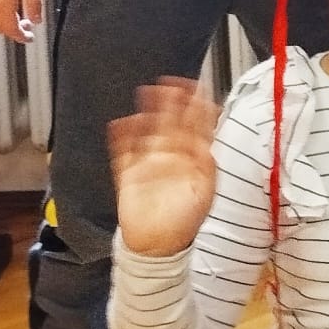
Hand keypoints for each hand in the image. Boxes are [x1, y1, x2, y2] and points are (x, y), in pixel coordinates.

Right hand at [107, 78, 220, 256]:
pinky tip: (121, 123)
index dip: (198, 106)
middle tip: (171, 82)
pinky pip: (124, 152)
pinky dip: (122, 137)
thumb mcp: (204, 191)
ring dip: (149, 112)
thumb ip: (206, 167)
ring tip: (147, 93)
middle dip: (173, 102)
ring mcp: (150, 162)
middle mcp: (173, 155)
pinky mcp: (129, 174)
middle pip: (173, 122)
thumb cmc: (186, 219)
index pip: (197, 125)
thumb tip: (207, 146)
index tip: (199, 87)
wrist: (158, 245)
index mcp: (194, 158)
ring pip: (149, 130)